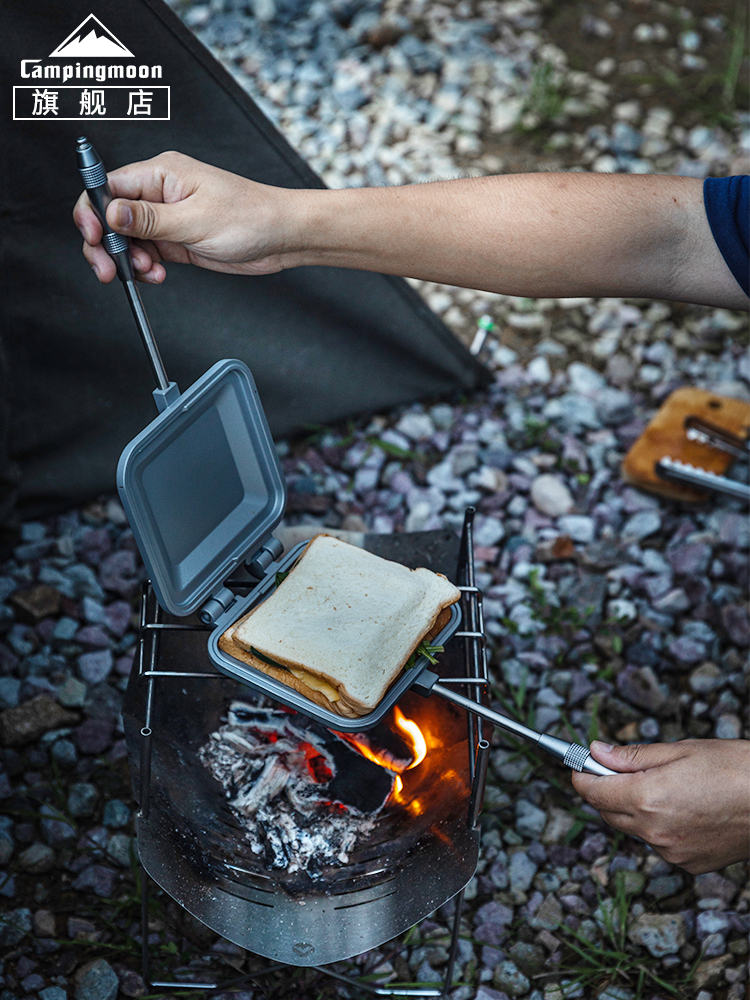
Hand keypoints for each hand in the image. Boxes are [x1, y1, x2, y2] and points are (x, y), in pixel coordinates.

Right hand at [73, 151, 298, 283]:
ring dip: (129, 261)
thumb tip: (110, 212)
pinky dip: (145, 268)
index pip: (107, 186)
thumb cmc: (251, 217)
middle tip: (109, 270)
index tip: (94, 238)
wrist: (282, 237)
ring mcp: (167, 217)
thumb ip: (149, 219)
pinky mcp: (176, 240)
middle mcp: (159, 193)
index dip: (92, 212)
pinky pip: (146, 254)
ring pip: (126, 239)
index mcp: (161, 174)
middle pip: (110, 216)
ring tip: (149, 272)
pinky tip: (157, 275)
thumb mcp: (196, 219)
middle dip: (105, 244)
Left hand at [572, 739, 749, 873]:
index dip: (581, 776)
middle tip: (619, 771)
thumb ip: (631, 757)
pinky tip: (685, 809)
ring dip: (636, 809)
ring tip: (666, 787)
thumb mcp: (678, 751)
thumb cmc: (733, 769)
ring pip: (634, 829)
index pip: (593, 792)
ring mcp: (672, 852)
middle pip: (608, 813)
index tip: (579, 765)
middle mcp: (654, 831)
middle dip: (607, 791)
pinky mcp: (690, 865)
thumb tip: (596, 752)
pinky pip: (660, 843)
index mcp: (646, 798)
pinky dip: (661, 826)